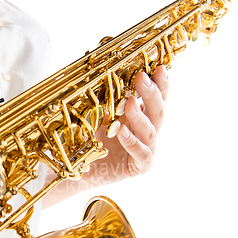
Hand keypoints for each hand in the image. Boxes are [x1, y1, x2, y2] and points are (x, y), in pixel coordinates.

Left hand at [43, 66, 168, 206]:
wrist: (78, 170)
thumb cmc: (89, 142)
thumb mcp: (94, 116)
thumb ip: (103, 99)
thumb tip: (102, 70)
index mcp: (140, 117)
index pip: (155, 98)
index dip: (159, 83)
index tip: (157, 67)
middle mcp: (146, 132)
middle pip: (158, 111)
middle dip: (152, 93)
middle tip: (143, 77)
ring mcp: (146, 150)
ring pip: (152, 131)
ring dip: (141, 115)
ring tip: (131, 102)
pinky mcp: (140, 167)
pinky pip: (142, 154)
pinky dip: (133, 142)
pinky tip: (123, 131)